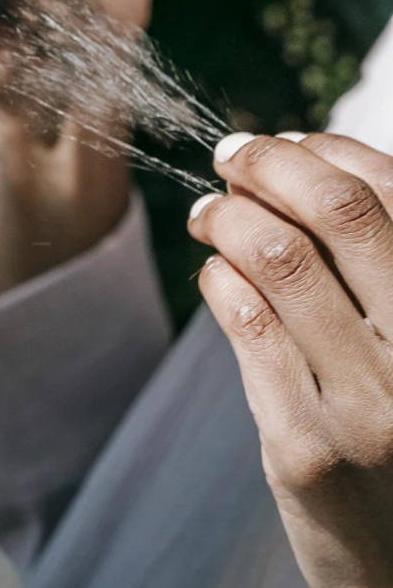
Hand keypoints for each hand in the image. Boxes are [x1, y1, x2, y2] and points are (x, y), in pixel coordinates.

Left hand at [191, 131, 392, 587]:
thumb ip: (383, 287)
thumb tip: (313, 176)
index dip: (330, 150)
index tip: (286, 140)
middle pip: (341, 214)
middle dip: (271, 165)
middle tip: (232, 156)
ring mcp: (372, 403)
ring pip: (281, 262)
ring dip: (230, 217)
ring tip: (212, 213)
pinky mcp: (307, 447)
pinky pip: (247, 329)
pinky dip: (221, 281)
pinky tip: (217, 276)